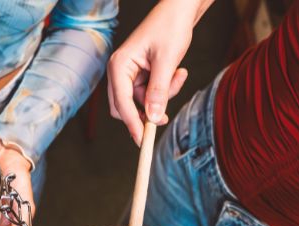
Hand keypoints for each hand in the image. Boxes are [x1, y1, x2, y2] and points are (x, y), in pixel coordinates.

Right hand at [107, 0, 211, 143]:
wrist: (180, 11)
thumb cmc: (170, 27)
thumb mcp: (167, 60)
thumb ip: (159, 91)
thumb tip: (154, 118)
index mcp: (119, 64)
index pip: (121, 101)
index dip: (132, 122)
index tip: (143, 140)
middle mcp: (120, 70)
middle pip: (125, 106)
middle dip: (147, 111)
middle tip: (166, 118)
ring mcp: (130, 73)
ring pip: (142, 102)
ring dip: (162, 96)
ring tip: (179, 75)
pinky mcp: (142, 75)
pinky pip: (151, 94)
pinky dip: (166, 89)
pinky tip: (177, 72)